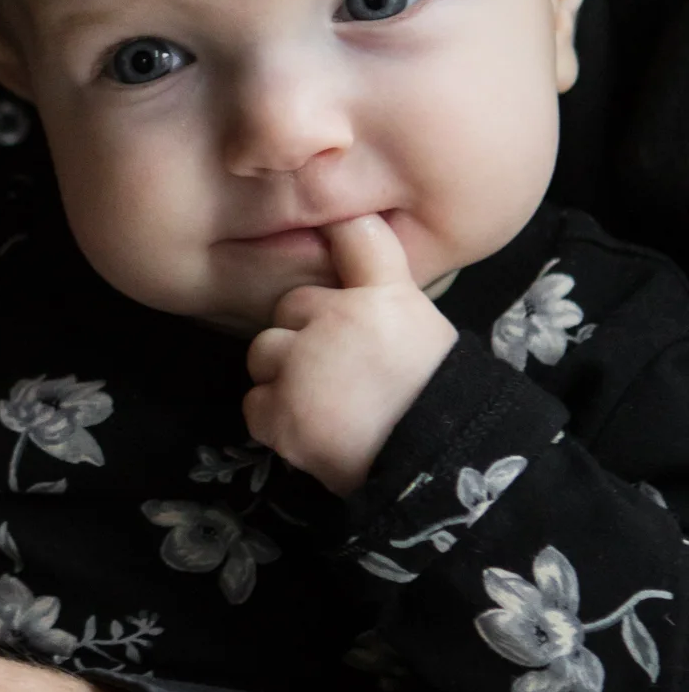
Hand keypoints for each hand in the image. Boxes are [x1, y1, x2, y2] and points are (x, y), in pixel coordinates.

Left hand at [244, 214, 457, 494]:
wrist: (435, 464)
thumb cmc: (434, 393)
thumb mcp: (420, 323)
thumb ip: (383, 280)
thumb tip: (348, 227)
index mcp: (382, 295)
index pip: (353, 236)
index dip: (340, 238)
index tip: (334, 243)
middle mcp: (335, 320)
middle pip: (290, 306)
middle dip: (305, 333)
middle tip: (339, 368)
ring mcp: (300, 366)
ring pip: (264, 352)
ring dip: (284, 373)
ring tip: (325, 399)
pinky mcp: (279, 412)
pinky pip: (256, 403)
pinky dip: (275, 417)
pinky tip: (313, 425)